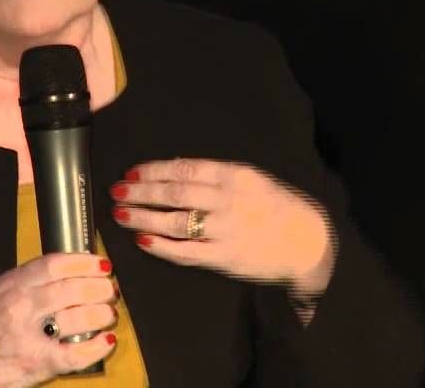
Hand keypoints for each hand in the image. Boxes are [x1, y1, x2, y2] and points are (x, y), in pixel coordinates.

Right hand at [0, 253, 118, 387]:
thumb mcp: (0, 290)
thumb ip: (30, 278)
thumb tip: (70, 268)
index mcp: (13, 284)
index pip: (54, 264)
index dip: (83, 262)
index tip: (100, 264)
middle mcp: (21, 306)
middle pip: (72, 289)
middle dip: (98, 288)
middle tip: (110, 290)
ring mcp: (30, 335)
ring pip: (78, 318)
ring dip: (101, 314)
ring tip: (107, 314)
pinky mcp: (38, 362)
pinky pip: (75, 354)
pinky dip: (96, 347)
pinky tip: (106, 341)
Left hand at [110, 158, 334, 293]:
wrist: (308, 242)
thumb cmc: (276, 206)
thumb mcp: (252, 179)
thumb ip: (216, 175)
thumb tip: (175, 167)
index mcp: (234, 175)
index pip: (184, 168)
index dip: (153, 170)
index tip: (131, 172)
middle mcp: (228, 200)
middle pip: (174, 192)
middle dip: (140, 191)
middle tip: (117, 190)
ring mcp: (225, 230)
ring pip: (174, 221)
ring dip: (143, 216)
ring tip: (120, 214)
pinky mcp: (223, 257)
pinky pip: (185, 252)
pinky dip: (161, 246)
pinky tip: (142, 240)